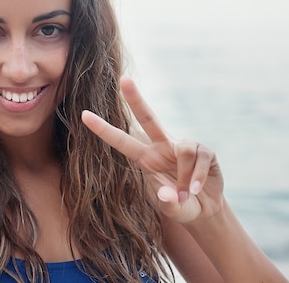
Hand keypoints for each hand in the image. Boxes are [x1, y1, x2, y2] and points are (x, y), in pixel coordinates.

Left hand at [81, 77, 223, 222]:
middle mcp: (162, 146)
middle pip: (148, 118)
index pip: (121, 141)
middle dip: (137, 99)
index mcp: (146, 158)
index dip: (103, 129)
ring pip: (183, 149)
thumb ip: (167, 203)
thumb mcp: (171, 209)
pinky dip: (196, 177)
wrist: (205, 209)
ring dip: (185, 177)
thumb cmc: (180, 205)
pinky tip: (196, 189)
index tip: (83, 115)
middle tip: (124, 80)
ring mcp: (183, 146)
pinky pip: (199, 158)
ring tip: (186, 194)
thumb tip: (168, 194)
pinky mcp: (204, 151)